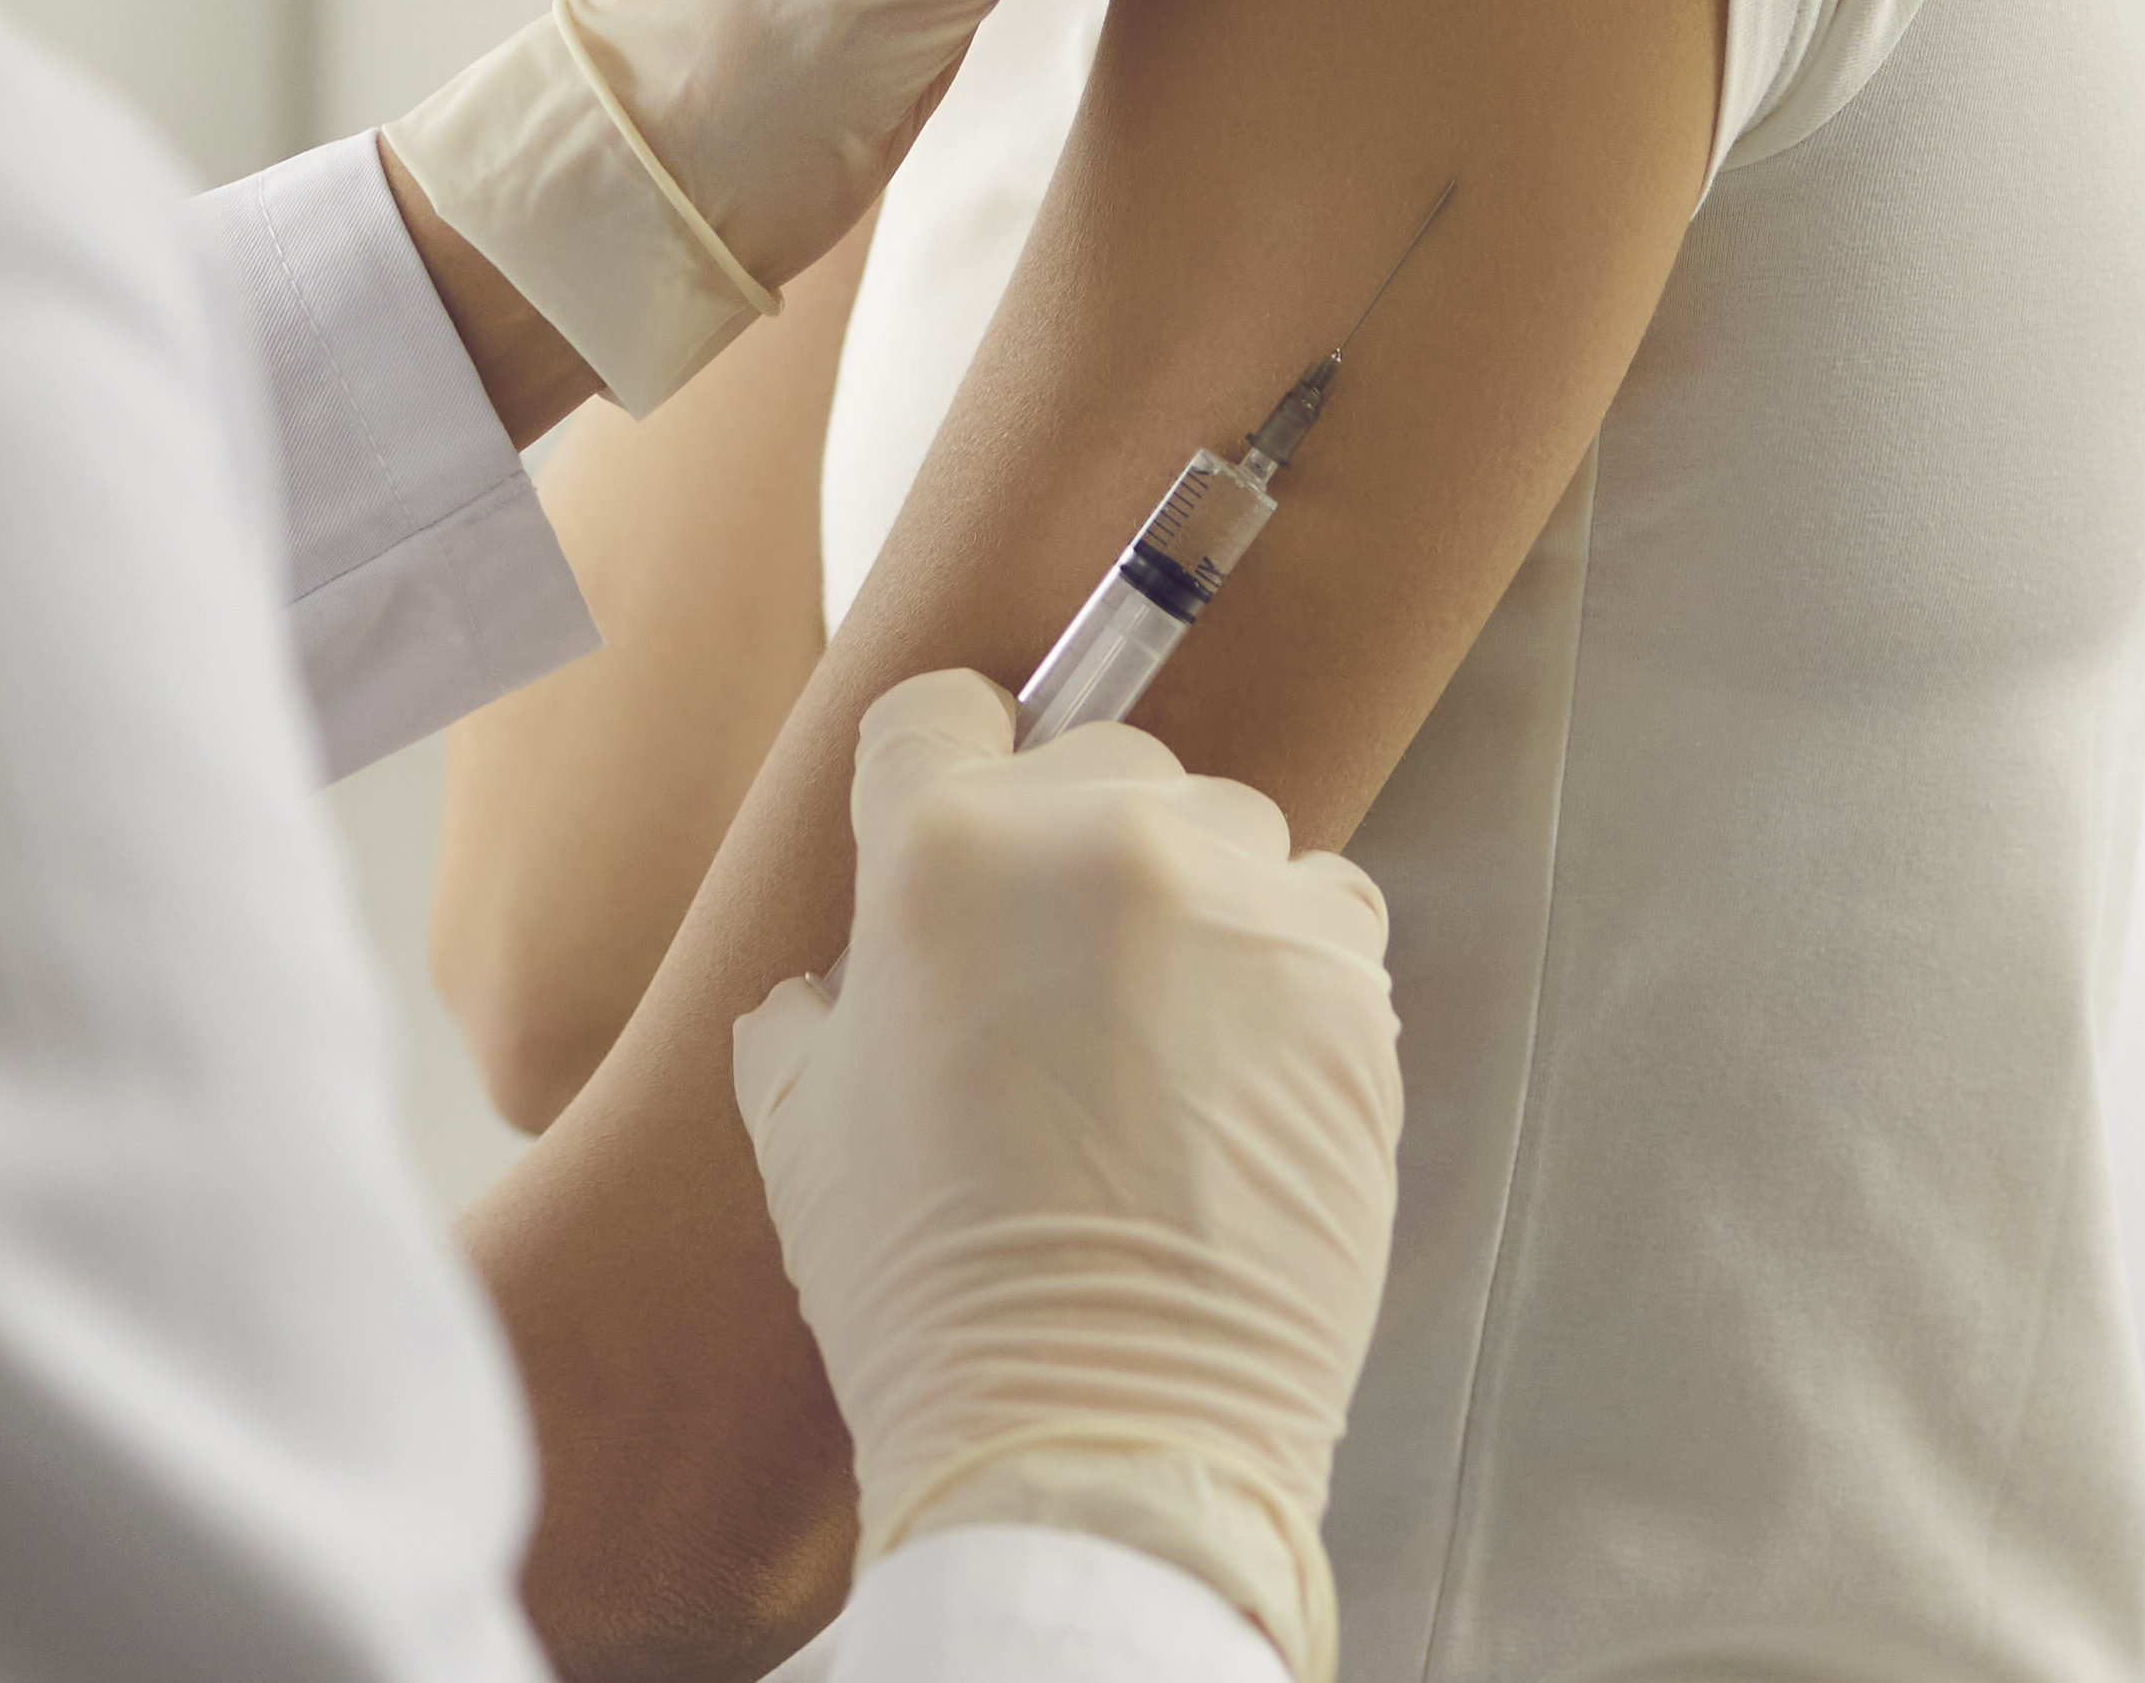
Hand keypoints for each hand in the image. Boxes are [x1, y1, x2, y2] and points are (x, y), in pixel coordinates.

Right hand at [734, 673, 1400, 1677]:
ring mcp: (1237, 902)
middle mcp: (1097, 837)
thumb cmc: (930, 1289)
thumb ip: (822, 999)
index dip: (945, 774)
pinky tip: (1247, 1080)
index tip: (966, 835)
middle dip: (1077, 853)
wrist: (1096, 1433)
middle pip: (1097, 763)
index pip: (942, 711)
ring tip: (1170, 1047)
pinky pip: (1322, 917)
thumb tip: (855, 975)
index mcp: (938, 848)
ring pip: (1224, 834)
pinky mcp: (1346, 983)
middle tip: (1065, 986)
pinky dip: (1288, 973)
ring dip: (1196, 907)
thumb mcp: (798, 1124)